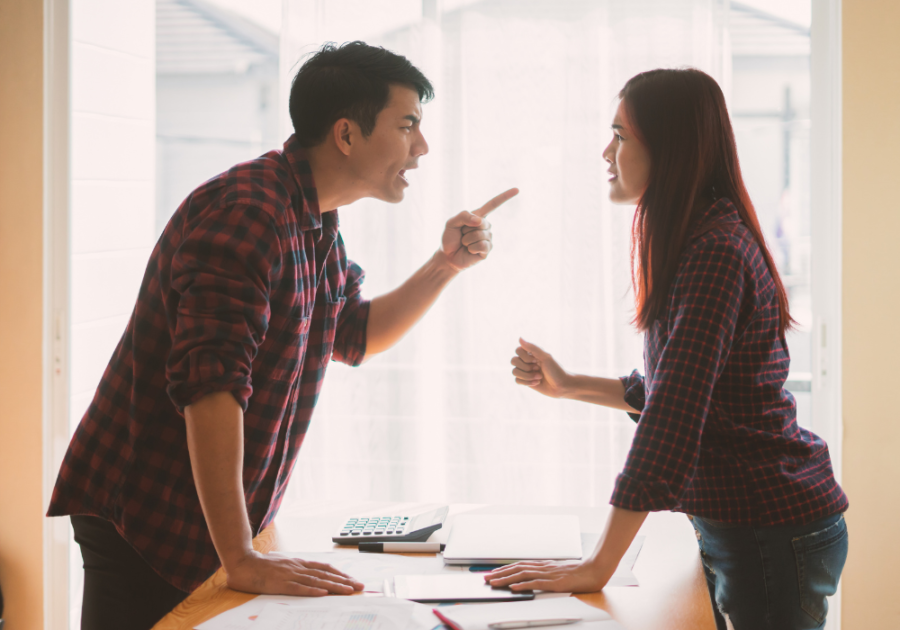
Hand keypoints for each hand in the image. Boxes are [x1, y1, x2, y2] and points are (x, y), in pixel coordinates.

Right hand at [225, 550, 364, 595]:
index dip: (340, 574)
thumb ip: (294, 568)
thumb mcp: (282, 563)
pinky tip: (323, 594)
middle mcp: (298, 567)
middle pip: (325, 574)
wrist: (243, 563)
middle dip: (344, 581)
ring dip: (334, 587)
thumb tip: (306, 573)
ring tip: (349, 591)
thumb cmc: (260, 565)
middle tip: (359, 586)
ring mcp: (290, 575)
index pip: (324, 568)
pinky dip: (312, 591)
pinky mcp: (281, 584)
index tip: (352, 580)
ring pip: (317, 581)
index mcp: (299, 563)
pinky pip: (299, 588)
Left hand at [438, 188, 517, 270]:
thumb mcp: (451, 223)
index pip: (493, 205)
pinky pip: (482, 245)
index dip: (505, 197)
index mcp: (478, 216)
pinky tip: (469, 250)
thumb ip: (463, 216)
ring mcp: (488, 238)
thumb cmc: (450, 238)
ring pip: (480, 235)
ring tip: (464, 244)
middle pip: (481, 223)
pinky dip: (472, 248)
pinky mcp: (487, 250)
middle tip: (461, 235)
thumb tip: (480, 220)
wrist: (448, 256)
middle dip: (466, 230)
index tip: (517, 190)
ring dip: (467, 240)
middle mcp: (486, 226)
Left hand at [485, 559, 608, 593]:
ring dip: (506, 579)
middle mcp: (543, 567)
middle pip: (517, 568)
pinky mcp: (554, 583)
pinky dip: (523, 585)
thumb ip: (548, 574)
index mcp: (544, 565)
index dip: (505, 568)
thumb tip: (536, 579)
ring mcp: (548, 574)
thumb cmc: (580, 573)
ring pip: (522, 574)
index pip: (520, 565)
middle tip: (485, 578)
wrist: (595, 570)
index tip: (493, 572)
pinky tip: (514, 587)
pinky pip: (536, 583)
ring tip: (494, 583)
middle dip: (500, 573)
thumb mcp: (560, 572)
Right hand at [511, 338, 570, 397]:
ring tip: (539, 377)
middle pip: (513, 361)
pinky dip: (527, 382)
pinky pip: (517, 381)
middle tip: (538, 369)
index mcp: (532, 354)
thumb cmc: (556, 370)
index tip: (536, 360)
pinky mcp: (525, 382)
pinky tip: (537, 383)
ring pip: (514, 372)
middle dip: (526, 367)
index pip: (518, 350)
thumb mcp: (546, 357)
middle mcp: (527, 362)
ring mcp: (526, 372)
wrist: (562, 386)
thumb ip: (532, 348)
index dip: (525, 357)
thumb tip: (520, 338)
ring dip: (527, 376)